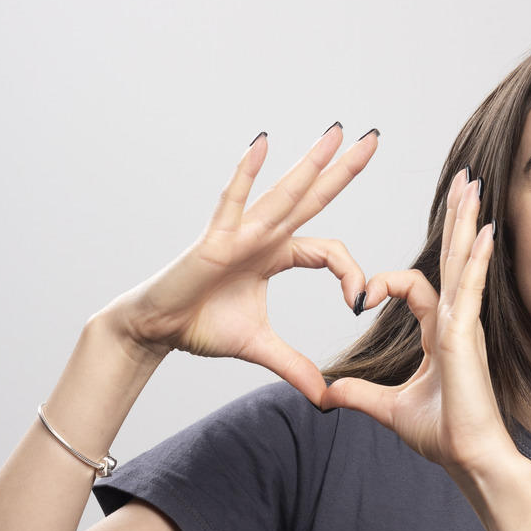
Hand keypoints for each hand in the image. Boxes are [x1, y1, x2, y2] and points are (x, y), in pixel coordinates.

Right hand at [99, 125, 374, 407]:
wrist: (157, 329)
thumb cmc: (201, 326)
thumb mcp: (260, 349)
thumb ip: (295, 367)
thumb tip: (325, 398)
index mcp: (277, 254)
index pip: (329, 250)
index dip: (351, 274)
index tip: (360, 303)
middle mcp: (262, 234)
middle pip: (313, 197)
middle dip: (343, 169)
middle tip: (374, 138)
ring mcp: (239, 231)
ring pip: (284, 193)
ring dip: (310, 162)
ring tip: (337, 131)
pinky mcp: (214, 238)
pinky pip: (233, 200)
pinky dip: (246, 173)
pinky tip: (262, 142)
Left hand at [321, 167, 518, 481]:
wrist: (470, 459)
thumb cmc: (444, 436)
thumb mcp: (389, 409)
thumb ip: (359, 395)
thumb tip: (328, 393)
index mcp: (440, 335)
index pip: (415, 289)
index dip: (385, 284)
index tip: (361, 295)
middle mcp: (456, 323)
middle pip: (452, 260)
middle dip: (456, 220)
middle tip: (461, 182)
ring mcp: (465, 327)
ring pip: (463, 264)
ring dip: (467, 224)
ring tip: (472, 187)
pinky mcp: (466, 337)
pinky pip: (469, 289)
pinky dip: (475, 260)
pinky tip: (483, 232)